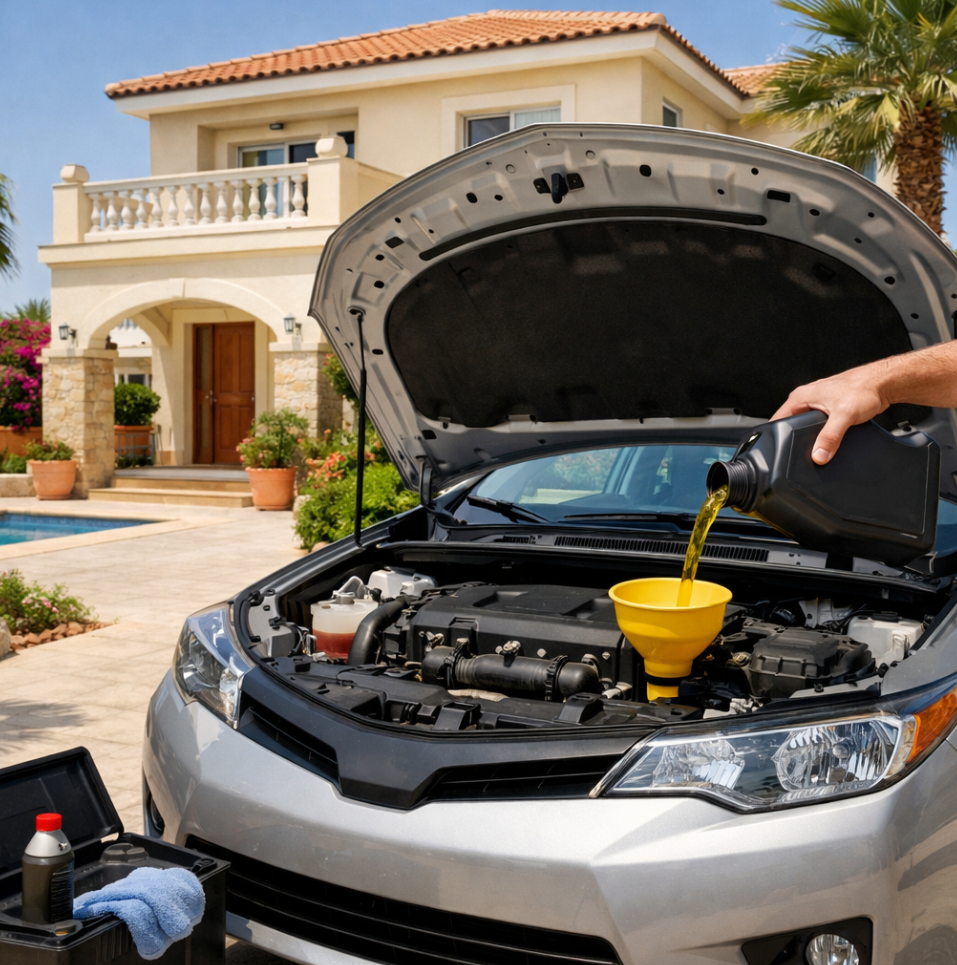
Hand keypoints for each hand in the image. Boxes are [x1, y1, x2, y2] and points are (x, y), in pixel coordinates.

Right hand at [771, 365, 888, 464]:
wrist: (883, 384)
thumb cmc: (863, 388)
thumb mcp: (844, 415)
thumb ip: (830, 437)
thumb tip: (819, 455)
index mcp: (801, 396)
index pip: (779, 418)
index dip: (778, 435)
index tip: (781, 449)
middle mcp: (807, 399)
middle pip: (791, 425)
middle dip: (796, 440)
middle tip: (805, 450)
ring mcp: (817, 405)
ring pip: (806, 427)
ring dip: (812, 437)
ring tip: (819, 443)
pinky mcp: (828, 410)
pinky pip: (818, 426)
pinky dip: (822, 435)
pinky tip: (830, 439)